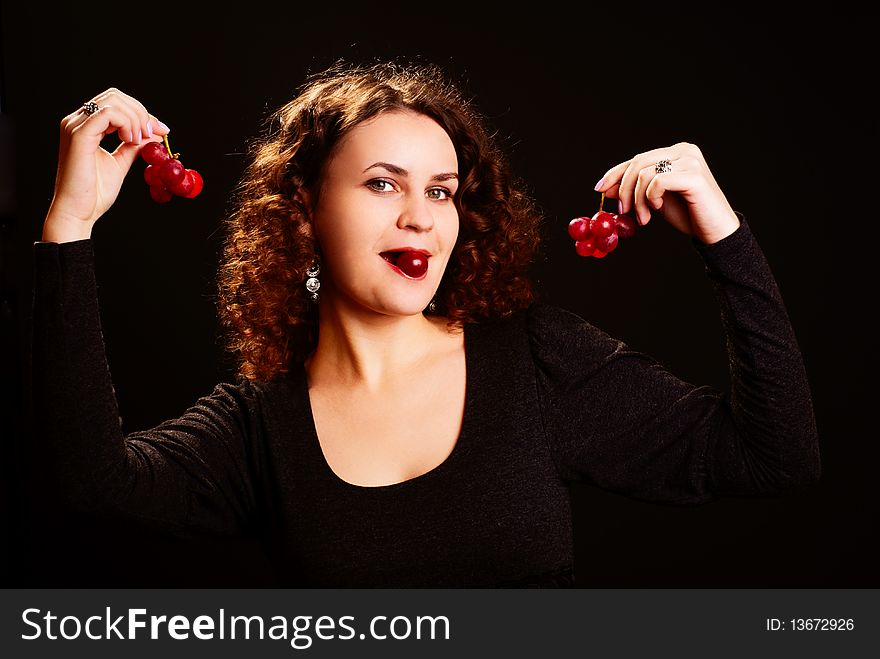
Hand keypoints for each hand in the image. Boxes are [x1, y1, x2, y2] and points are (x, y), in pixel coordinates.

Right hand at [43, 88, 169, 241]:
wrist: (78, 212)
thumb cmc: (94, 193)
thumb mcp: (120, 163)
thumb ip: (133, 146)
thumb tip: (152, 134)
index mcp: (85, 126)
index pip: (115, 103)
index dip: (142, 113)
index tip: (161, 130)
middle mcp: (77, 121)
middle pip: (115, 96)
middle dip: (141, 113)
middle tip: (152, 134)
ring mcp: (76, 126)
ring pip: (113, 101)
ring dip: (136, 119)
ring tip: (139, 141)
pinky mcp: (79, 135)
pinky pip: (108, 114)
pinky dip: (127, 123)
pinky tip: (130, 141)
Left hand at [594, 142, 739, 244]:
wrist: (715, 232)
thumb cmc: (688, 215)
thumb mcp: (654, 200)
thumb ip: (635, 190)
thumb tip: (605, 187)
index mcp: (676, 152)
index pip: (638, 159)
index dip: (615, 173)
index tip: (599, 188)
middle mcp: (684, 151)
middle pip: (638, 164)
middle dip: (624, 190)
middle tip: (623, 212)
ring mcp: (690, 161)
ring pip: (644, 174)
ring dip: (637, 200)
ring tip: (644, 218)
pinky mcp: (694, 175)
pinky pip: (657, 182)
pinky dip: (651, 198)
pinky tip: (658, 209)